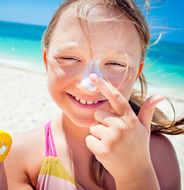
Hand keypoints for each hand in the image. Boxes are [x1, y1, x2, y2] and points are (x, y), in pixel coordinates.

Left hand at [86, 74, 162, 188]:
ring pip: (93, 127)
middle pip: (98, 114)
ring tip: (111, 144)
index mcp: (130, 119)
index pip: (116, 97)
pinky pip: (89, 140)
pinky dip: (94, 146)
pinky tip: (106, 152)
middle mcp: (121, 126)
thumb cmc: (138, 147)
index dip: (104, 85)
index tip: (93, 76)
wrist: (135, 172)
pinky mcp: (103, 149)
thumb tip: (159, 95)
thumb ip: (147, 111)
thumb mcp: (144, 129)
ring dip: (98, 135)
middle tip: (112, 135)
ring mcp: (112, 138)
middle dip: (102, 123)